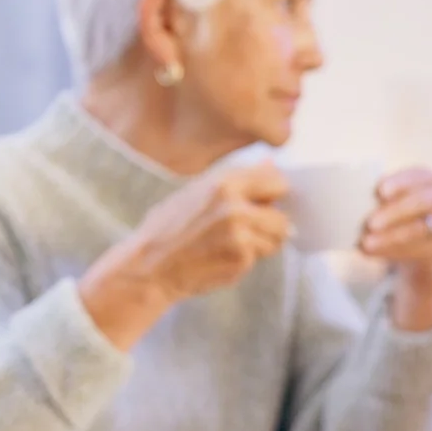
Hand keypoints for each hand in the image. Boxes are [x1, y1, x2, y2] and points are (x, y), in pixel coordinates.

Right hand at [79, 161, 292, 350]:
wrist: (148, 266)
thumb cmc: (168, 228)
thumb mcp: (196, 190)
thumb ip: (236, 179)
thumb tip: (270, 163)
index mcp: (224, 182)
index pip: (277, 181)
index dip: (273, 194)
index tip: (264, 204)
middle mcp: (235, 207)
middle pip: (283, 217)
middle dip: (270, 226)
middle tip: (245, 231)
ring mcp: (240, 236)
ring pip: (276, 241)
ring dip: (261, 245)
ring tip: (229, 245)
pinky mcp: (240, 261)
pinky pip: (258, 259)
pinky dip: (245, 261)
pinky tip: (220, 258)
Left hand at [358, 167, 431, 330]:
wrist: (412, 244)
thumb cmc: (389, 213)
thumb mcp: (382, 201)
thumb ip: (370, 197)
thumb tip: (337, 196)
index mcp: (426, 179)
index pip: (420, 175)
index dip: (402, 182)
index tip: (380, 191)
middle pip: (424, 202)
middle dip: (396, 212)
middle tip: (370, 223)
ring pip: (422, 229)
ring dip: (392, 236)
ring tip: (367, 242)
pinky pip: (421, 250)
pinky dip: (394, 252)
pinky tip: (373, 252)